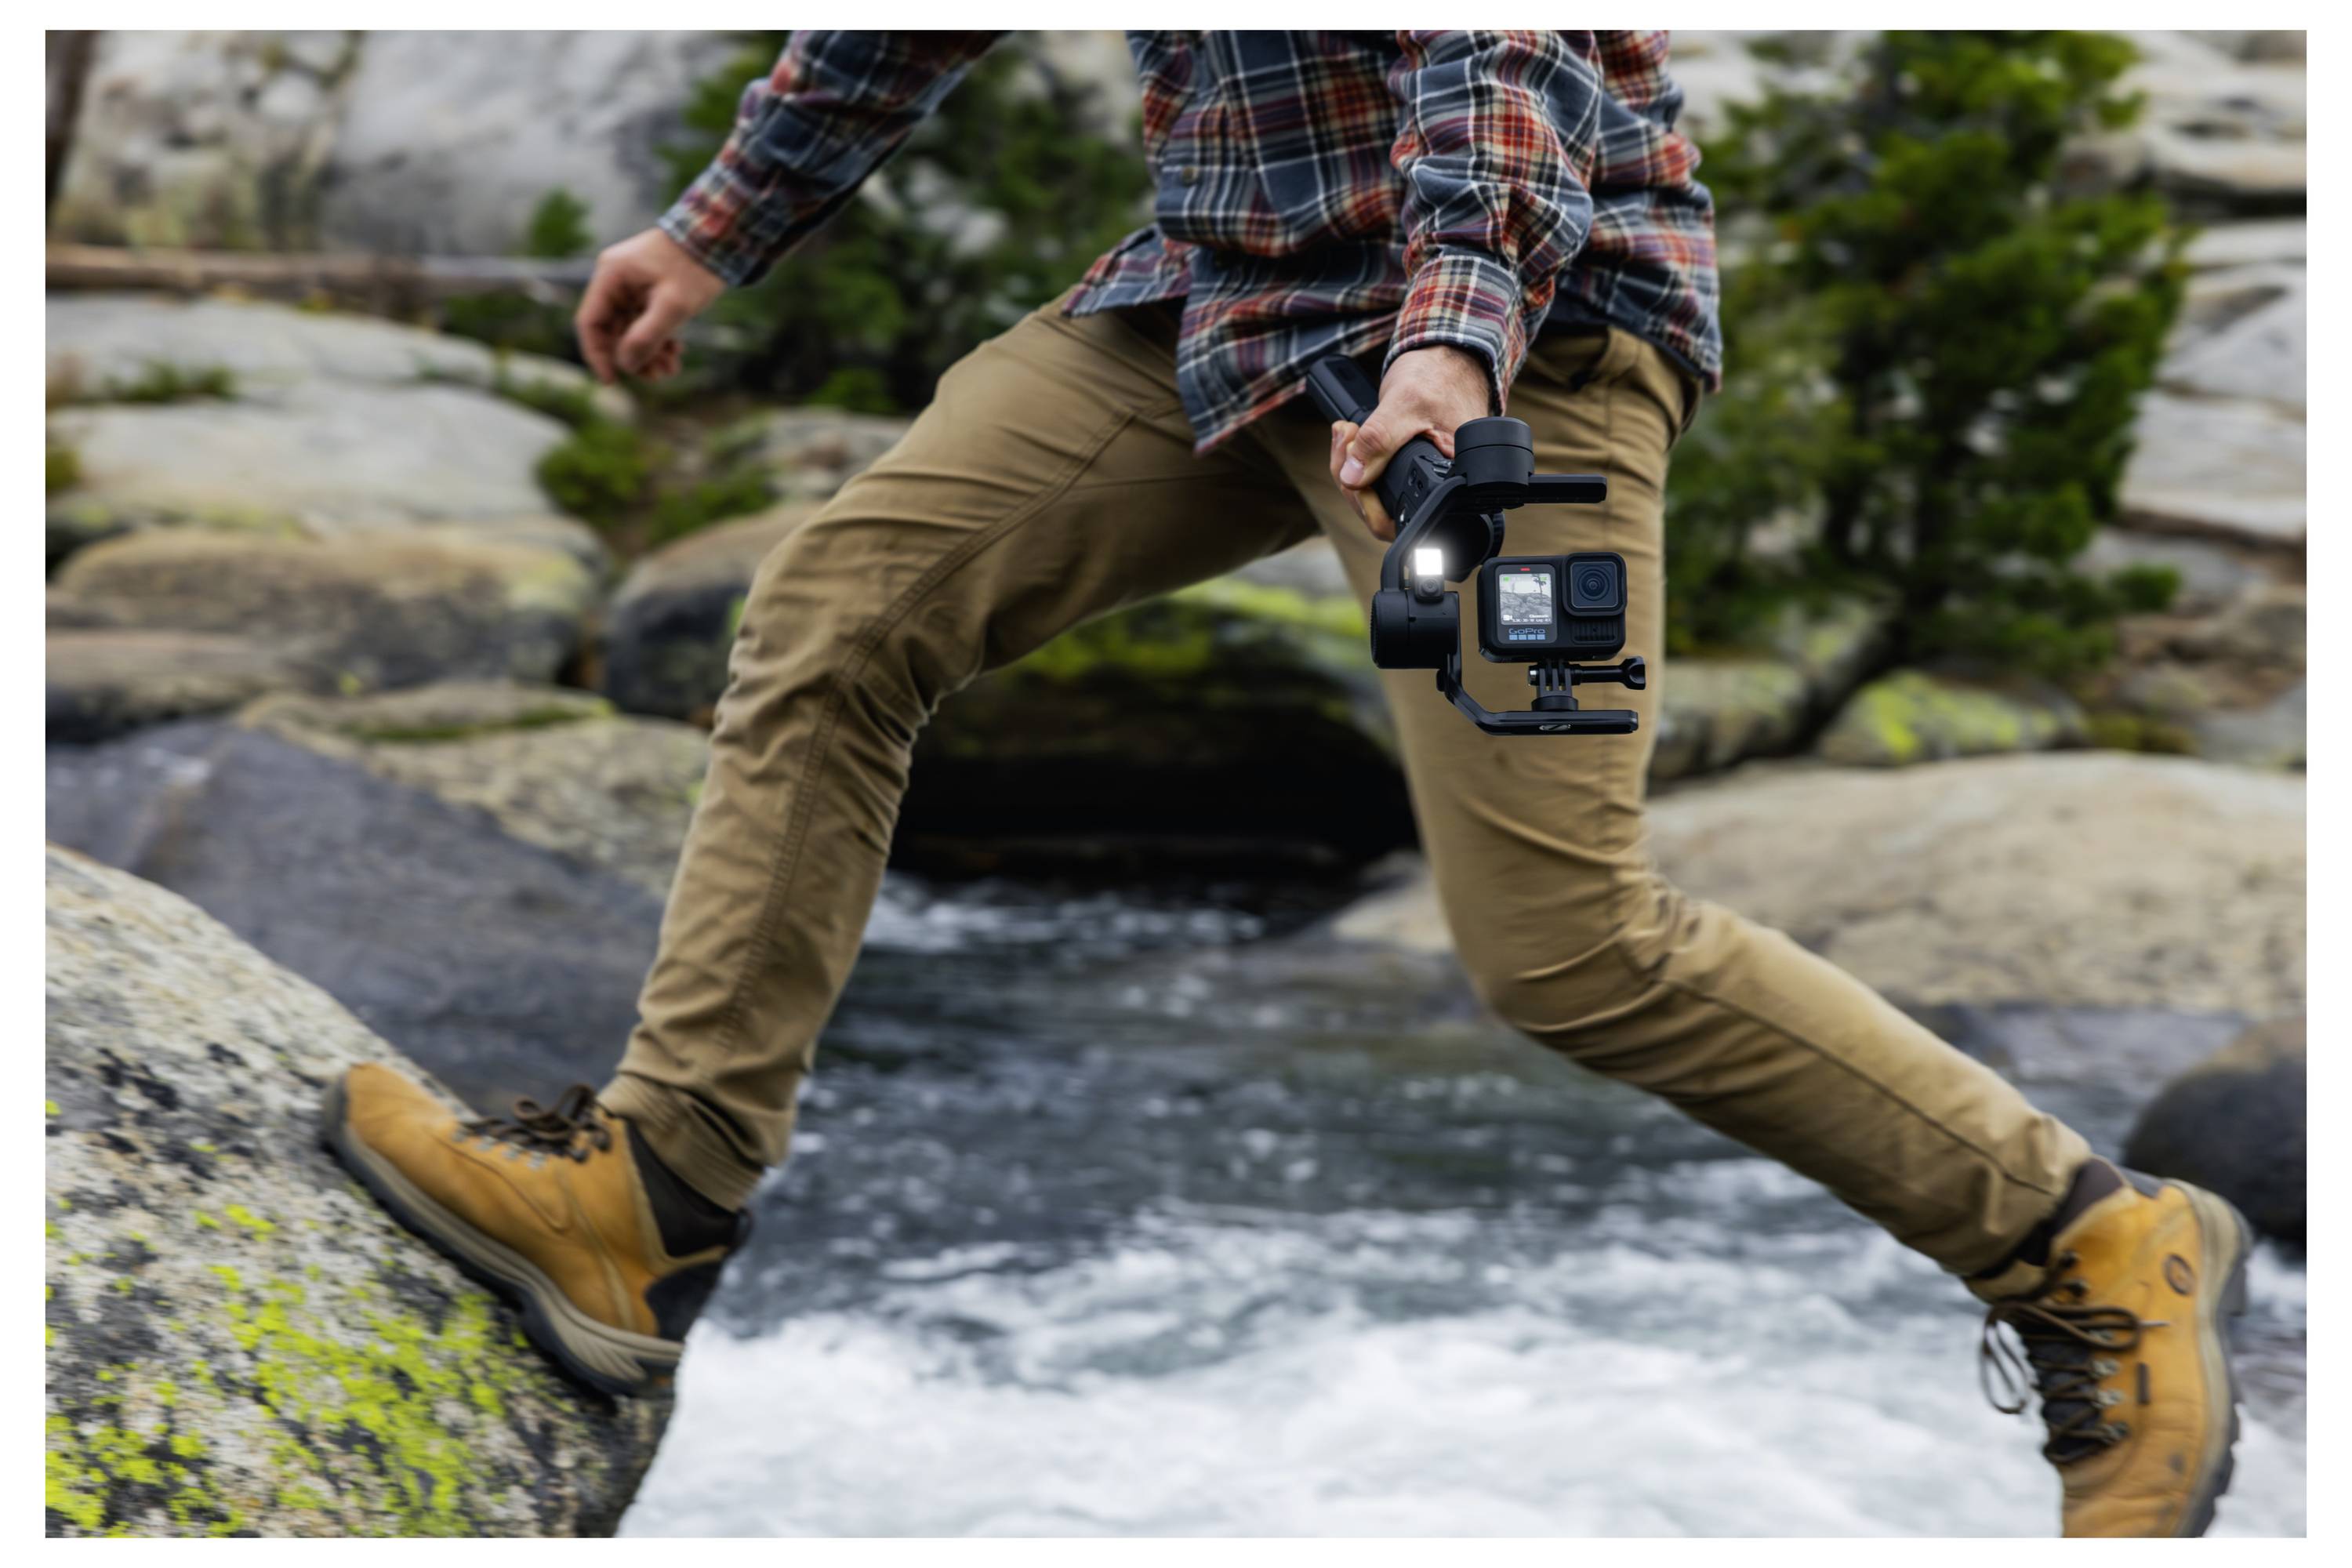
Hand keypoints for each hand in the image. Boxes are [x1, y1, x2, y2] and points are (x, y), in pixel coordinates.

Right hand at [574, 228, 726, 384]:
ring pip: (630, 329)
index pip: (590, 322)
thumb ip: (646, 336)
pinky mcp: (648, 290)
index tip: (612, 381)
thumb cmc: (695, 266)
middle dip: (632, 357)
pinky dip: (658, 339)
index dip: (597, 355)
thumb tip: (625, 365)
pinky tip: (676, 352)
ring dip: (649, 352)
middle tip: (657, 377)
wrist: (721, 240)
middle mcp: (616, 279)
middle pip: (611, 330)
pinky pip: (644, 321)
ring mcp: (632, 285)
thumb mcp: (673, 305)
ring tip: (671, 369)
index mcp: (611, 276)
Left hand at [1326, 344, 1493, 540]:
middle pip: (1380, 514)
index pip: (1398, 519)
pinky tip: (1347, 436)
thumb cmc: (1438, 376)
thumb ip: (1379, 441)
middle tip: (1344, 441)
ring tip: (1344, 433)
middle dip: (1351, 483)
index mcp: (1447, 481)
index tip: (1351, 472)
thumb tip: (1352, 478)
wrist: (1448, 356)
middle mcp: (1435, 486)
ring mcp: (1419, 479)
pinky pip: (1373, 479)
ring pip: (1373, 497)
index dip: (1367, 503)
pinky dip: (1353, 460)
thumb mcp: (1405, 403)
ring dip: (1348, 468)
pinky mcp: (1405, 467)